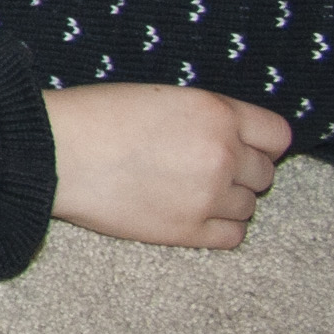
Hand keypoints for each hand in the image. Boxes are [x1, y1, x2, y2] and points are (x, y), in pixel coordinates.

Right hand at [44, 83, 291, 249]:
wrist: (55, 153)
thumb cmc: (96, 116)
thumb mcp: (160, 97)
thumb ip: (206, 117)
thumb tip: (234, 140)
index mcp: (216, 113)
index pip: (278, 136)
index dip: (260, 142)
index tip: (242, 146)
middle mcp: (223, 154)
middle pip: (264, 174)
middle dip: (239, 171)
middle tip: (201, 168)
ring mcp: (209, 196)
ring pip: (248, 206)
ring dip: (225, 200)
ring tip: (187, 190)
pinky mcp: (189, 231)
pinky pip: (233, 236)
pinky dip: (218, 227)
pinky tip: (188, 212)